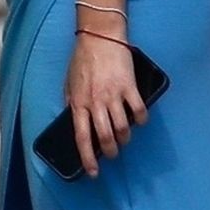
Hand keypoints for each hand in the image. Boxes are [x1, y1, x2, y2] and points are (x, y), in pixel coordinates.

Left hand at [65, 32, 148, 179]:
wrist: (99, 37)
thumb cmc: (83, 59)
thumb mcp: (69, 83)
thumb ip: (71, 103)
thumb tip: (73, 121)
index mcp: (79, 103)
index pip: (82, 138)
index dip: (88, 159)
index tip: (93, 172)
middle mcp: (96, 102)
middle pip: (105, 137)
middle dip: (111, 152)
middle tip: (113, 154)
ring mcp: (113, 95)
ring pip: (123, 128)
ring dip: (125, 138)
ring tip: (125, 138)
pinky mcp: (129, 87)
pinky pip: (138, 111)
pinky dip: (141, 120)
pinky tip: (139, 120)